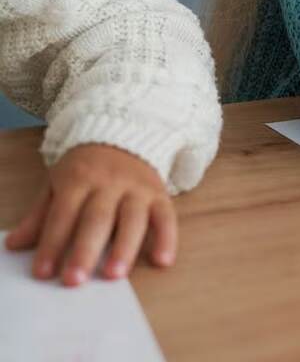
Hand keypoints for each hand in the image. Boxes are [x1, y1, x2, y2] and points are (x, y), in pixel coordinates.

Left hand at [5, 144, 175, 285]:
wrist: (125, 136)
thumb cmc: (86, 168)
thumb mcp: (57, 183)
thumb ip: (39, 215)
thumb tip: (14, 244)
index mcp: (79, 178)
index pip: (63, 214)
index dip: (52, 244)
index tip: (43, 273)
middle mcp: (110, 183)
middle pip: (97, 219)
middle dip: (85, 250)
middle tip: (75, 280)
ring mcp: (137, 189)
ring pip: (132, 219)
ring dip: (124, 248)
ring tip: (114, 275)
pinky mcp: (160, 194)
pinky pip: (167, 217)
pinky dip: (167, 239)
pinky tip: (162, 261)